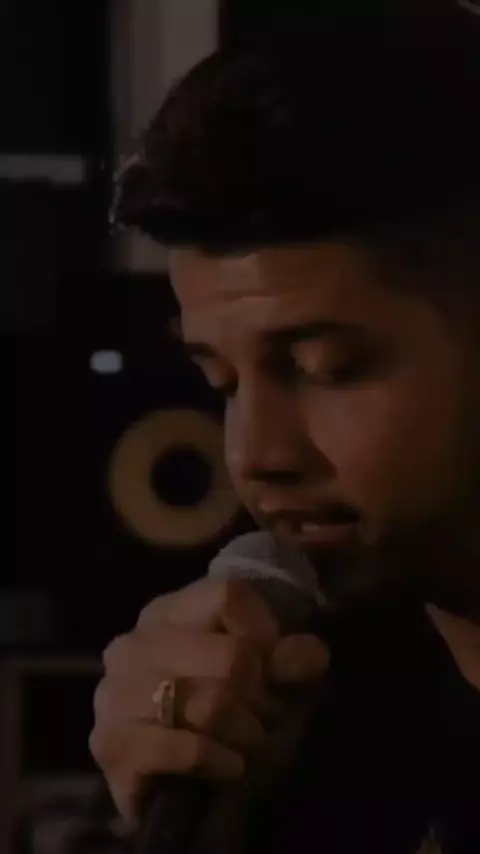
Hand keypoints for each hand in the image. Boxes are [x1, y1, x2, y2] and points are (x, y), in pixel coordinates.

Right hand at [90, 578, 328, 826]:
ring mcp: (114, 692)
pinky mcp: (110, 744)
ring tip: (247, 743)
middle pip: (229, 656)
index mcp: (167, 612)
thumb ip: (292, 660)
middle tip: (265, 719)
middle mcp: (133, 643)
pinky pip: (187, 748)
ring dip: (244, 733)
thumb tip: (309, 656)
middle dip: (262, 697)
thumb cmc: (231, 721)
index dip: (266, 635)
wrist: (190, 795)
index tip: (274, 669)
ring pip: (209, 704)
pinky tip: (228, 767)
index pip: (229, 596)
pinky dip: (220, 761)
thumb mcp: (274, 683)